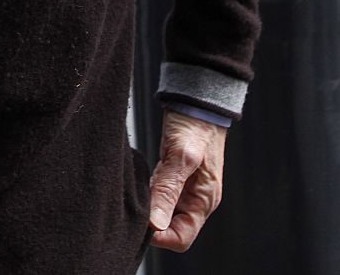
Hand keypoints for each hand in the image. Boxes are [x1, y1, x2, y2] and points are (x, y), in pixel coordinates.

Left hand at [147, 109, 226, 251]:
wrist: (196, 102)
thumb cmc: (195, 126)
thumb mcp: (181, 157)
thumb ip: (168, 190)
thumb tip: (155, 224)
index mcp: (204, 200)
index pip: (182, 238)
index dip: (160, 236)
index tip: (141, 223)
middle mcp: (195, 200)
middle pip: (170, 229)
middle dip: (151, 222)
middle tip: (135, 205)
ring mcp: (185, 189)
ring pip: (162, 212)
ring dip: (149, 205)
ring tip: (139, 188)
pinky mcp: (175, 178)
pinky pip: (159, 195)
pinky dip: (148, 192)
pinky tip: (141, 179)